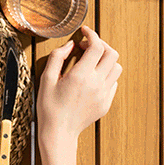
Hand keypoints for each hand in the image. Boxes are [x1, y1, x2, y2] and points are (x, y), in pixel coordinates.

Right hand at [36, 26, 121, 141]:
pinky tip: (93, 77)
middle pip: (112, 54)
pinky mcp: (106, 103)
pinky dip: (106, 74)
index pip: (96, 47)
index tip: (84, 32)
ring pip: (116, 68)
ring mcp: (104, 94)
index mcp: (81, 76)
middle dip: (101, 45)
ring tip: (92, 61)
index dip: (92, 35)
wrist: (59, 132)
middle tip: (88, 46)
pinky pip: (114, 83)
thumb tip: (70, 45)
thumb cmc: (49, 107)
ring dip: (106, 60)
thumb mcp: (46, 78)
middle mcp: (96, 84)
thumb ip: (58, 57)